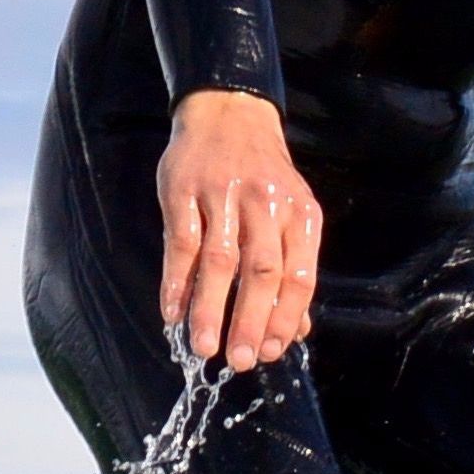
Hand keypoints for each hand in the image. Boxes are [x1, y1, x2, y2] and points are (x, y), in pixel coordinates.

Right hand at [155, 89, 321, 372]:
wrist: (229, 112)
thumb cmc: (264, 177)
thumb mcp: (291, 214)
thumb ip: (294, 270)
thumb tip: (295, 332)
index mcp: (300, 215)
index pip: (298, 276)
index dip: (286, 318)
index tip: (272, 352)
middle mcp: (265, 205)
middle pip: (262, 272)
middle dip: (252, 321)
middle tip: (241, 361)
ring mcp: (223, 196)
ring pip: (219, 261)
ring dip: (210, 308)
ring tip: (204, 348)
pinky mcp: (184, 190)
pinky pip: (180, 243)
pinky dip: (176, 282)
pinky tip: (172, 314)